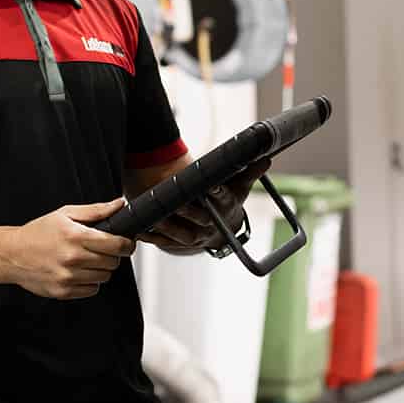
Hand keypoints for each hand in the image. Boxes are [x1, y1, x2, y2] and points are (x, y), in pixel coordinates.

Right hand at [4, 200, 136, 297]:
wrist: (11, 254)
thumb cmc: (38, 233)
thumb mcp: (65, 214)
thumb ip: (96, 210)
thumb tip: (119, 205)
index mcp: (75, 236)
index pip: (116, 244)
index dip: (126, 244)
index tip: (126, 243)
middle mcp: (72, 258)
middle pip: (113, 262)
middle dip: (112, 256)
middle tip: (101, 250)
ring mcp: (67, 277)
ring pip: (104, 277)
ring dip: (100, 269)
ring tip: (86, 260)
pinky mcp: (63, 292)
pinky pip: (92, 289)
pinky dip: (89, 282)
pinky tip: (78, 272)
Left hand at [141, 157, 272, 255]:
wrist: (221, 232)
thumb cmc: (228, 202)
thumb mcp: (239, 187)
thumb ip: (249, 172)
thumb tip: (265, 159)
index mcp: (226, 208)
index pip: (223, 200)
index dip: (218, 193)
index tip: (211, 186)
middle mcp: (211, 225)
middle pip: (201, 219)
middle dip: (189, 211)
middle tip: (178, 201)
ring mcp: (195, 237)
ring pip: (181, 234)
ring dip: (167, 227)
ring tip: (153, 216)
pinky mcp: (179, 244)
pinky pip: (164, 242)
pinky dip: (150, 237)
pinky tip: (138, 229)